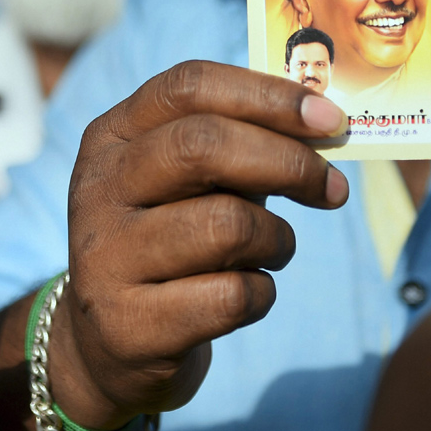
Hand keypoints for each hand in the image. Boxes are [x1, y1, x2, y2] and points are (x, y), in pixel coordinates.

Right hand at [48, 60, 348, 427]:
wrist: (111, 344)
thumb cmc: (172, 240)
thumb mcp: (189, 181)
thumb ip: (240, 143)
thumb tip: (323, 122)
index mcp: (111, 136)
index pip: (188, 86)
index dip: (266, 95)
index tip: (328, 118)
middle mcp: (97, 188)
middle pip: (203, 145)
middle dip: (287, 162)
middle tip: (332, 187)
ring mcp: (104, 257)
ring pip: (226, 225)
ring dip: (278, 239)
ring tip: (276, 250)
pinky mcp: (127, 325)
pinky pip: (230, 297)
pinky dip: (262, 294)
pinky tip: (249, 295)